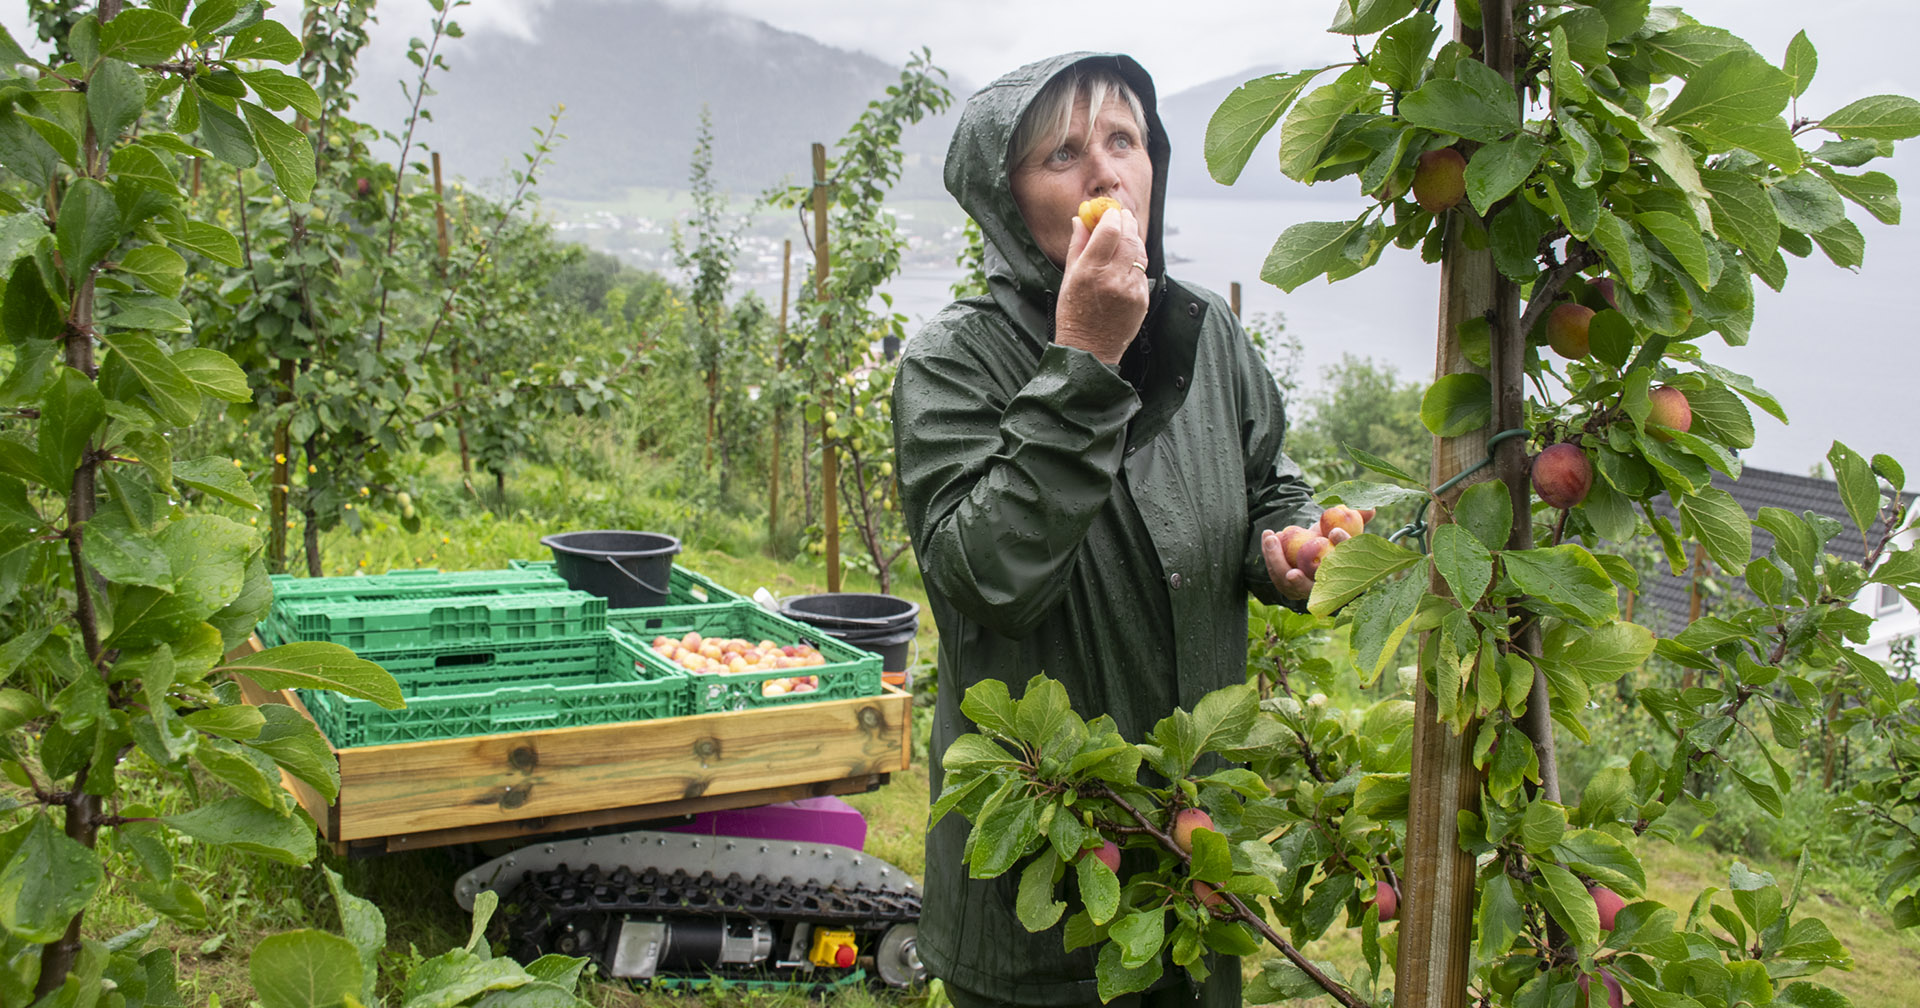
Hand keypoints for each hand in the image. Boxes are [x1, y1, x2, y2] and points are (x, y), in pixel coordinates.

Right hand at [1053, 207, 1150, 364]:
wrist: (1089, 351)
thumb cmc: (1073, 315)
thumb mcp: (1069, 278)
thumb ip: (1077, 246)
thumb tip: (1081, 220)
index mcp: (1090, 271)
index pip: (1109, 231)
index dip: (1111, 217)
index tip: (1109, 212)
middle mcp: (1113, 279)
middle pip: (1129, 237)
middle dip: (1127, 222)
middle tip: (1122, 216)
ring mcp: (1131, 290)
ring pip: (1140, 252)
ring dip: (1134, 239)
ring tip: (1126, 234)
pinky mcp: (1142, 299)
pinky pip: (1143, 272)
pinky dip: (1136, 262)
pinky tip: (1127, 262)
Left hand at [1262, 507, 1376, 600]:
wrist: (1316, 551)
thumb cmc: (1332, 541)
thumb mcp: (1346, 530)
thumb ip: (1357, 520)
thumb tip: (1370, 508)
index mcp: (1342, 573)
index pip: (1344, 561)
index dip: (1343, 546)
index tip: (1334, 530)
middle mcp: (1323, 586)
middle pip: (1310, 585)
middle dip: (1299, 578)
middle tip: (1291, 565)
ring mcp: (1303, 588)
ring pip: (1287, 580)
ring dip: (1276, 559)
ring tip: (1271, 536)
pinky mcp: (1287, 585)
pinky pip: (1276, 573)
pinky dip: (1270, 556)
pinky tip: (1269, 536)